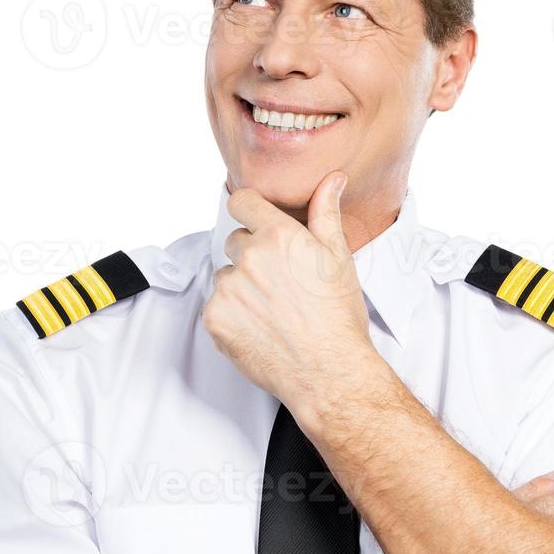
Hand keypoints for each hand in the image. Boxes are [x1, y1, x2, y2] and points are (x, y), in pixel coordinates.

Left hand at [201, 172, 380, 413]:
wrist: (329, 373)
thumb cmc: (338, 318)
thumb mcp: (338, 259)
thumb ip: (326, 214)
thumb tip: (331, 180)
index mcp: (279, 236)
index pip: (242, 202)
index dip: (249, 211)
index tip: (255, 222)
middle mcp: (249, 258)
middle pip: (235, 242)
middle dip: (252, 256)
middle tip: (279, 284)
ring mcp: (228, 289)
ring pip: (226, 277)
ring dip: (241, 287)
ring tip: (272, 311)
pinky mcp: (215, 318)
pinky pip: (216, 306)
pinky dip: (232, 315)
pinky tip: (259, 328)